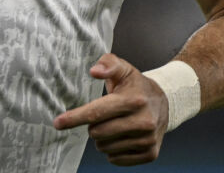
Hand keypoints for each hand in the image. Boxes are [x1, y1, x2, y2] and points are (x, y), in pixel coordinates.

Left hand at [53, 53, 168, 165]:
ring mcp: (147, 139)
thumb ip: (107, 63)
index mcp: (133, 100)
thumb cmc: (136, 86)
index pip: (97, 112)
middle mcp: (143, 121)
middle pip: (98, 133)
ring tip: (114, 125)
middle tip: (102, 117)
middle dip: (93, 126)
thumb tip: (94, 71)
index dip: (75, 118)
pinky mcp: (150, 153)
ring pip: (106, 148)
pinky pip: (117, 159)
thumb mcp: (123, 68)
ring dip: (103, 139)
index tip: (58, 123)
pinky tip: (122, 137)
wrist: (165, 103)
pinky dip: (113, 150)